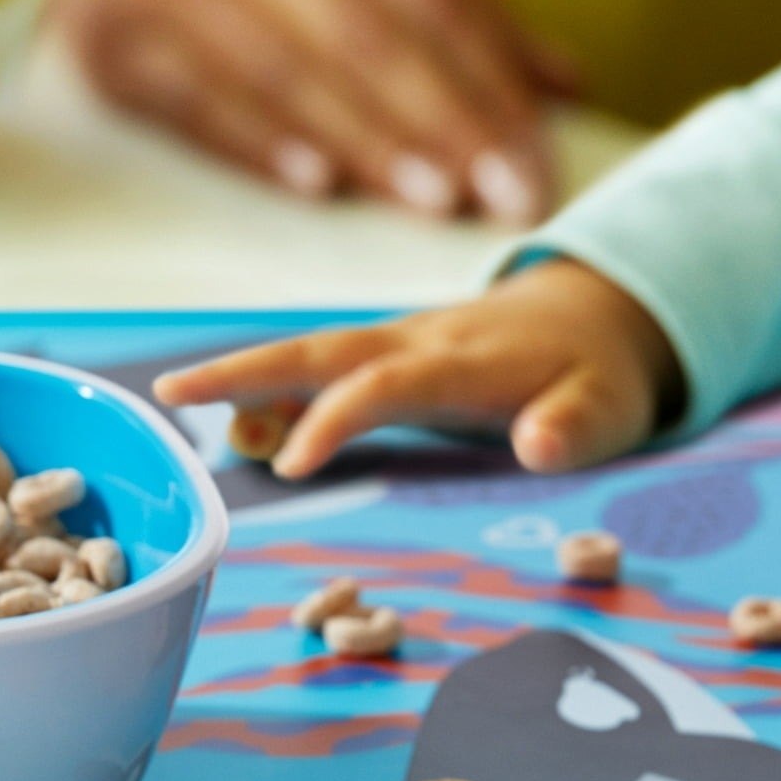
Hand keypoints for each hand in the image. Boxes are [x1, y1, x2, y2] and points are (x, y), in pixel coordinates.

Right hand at [0, 0, 570, 218]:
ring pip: (287, 80)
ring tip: (437, 203)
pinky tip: (319, 186)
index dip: (488, 80)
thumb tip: (556, 75)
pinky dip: (262, 146)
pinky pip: (199, 108)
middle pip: (365, 41)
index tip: (541, 152)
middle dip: (449, 126)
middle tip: (512, 198)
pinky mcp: (105, 41)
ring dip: (370, 148)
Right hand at [152, 259, 682, 478]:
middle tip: (171, 393)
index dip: (333, 419)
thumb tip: (537, 445)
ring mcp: (398, 345)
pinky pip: (322, 369)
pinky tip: (234, 427)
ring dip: (245, 376)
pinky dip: (273, 390)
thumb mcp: (609, 409)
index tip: (287, 464)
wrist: (596, 317)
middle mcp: (417, 344)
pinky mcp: (389, 356)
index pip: (384, 384)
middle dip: (244, 369)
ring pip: (310, 354)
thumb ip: (573, 428)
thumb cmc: (599, 377)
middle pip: (319, 350)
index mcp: (464, 362)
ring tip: (177, 407)